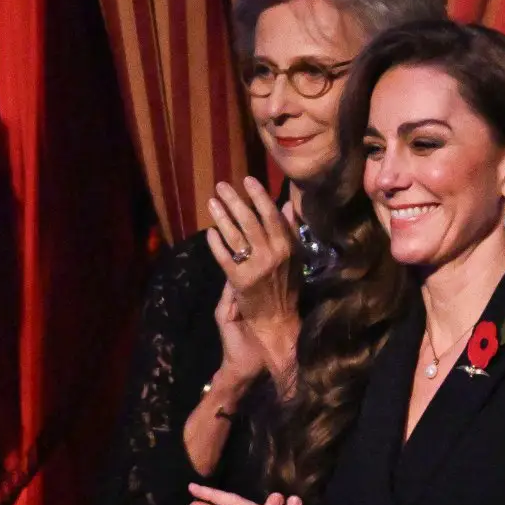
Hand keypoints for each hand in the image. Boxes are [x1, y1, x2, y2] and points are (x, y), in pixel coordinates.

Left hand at [206, 178, 300, 374]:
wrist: (277, 324)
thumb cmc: (287, 290)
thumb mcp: (294, 259)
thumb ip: (289, 232)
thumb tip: (286, 206)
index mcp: (288, 248)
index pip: (272, 216)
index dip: (259, 196)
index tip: (248, 180)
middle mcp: (273, 256)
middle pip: (251, 222)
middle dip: (236, 201)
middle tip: (221, 186)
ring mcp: (256, 268)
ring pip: (236, 236)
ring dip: (222, 217)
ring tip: (212, 202)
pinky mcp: (240, 282)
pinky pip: (225, 258)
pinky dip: (216, 244)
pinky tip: (210, 233)